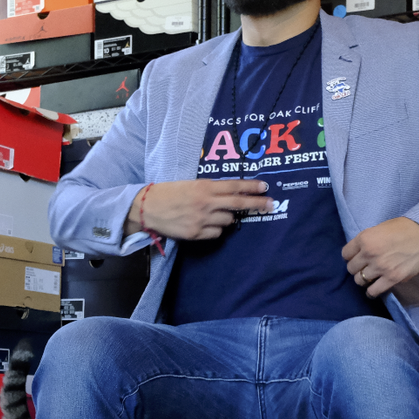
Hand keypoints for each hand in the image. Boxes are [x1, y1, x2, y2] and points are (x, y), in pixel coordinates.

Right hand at [127, 180, 273, 240]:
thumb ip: (210, 189)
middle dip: (257, 204)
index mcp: (204, 187)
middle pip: (238, 204)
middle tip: (271, 204)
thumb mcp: (190, 184)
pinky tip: (204, 224)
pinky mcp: (195, 233)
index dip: (251, 187)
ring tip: (213, 214)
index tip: (265, 187)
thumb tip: (231, 194)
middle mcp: (206, 203)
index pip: (234, 186)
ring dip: (227, 218)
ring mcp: (201, 219)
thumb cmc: (168, 192)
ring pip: (228, 221)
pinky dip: (215, 230)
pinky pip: (216, 234)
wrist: (147, 207)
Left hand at [342, 217, 418, 297]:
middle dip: (357, 268)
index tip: (357, 258)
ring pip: (359, 280)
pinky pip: (373, 291)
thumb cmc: (405, 228)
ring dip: (364, 279)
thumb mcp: (380, 228)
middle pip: (351, 268)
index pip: (345, 254)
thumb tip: (359, 252)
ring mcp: (380, 267)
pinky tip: (373, 289)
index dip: (351, 256)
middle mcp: (369, 254)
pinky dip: (371, 292)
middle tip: (365, 267)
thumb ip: (367, 240)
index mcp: (365, 238)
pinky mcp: (392, 279)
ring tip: (371, 277)